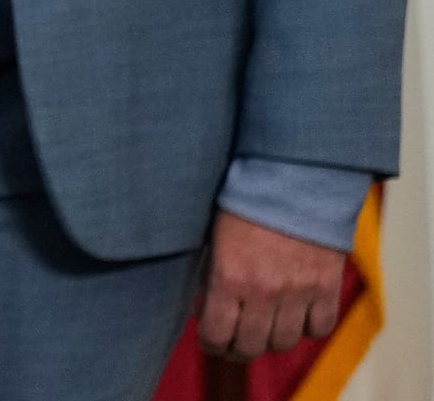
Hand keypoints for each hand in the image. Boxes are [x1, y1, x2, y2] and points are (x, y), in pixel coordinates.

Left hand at [198, 210, 349, 358]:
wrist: (294, 181)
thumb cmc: (244, 202)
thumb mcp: (213, 238)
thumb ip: (210, 276)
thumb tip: (203, 308)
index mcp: (228, 278)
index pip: (216, 334)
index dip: (211, 343)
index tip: (209, 340)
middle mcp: (264, 292)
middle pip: (251, 347)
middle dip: (238, 349)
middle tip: (234, 341)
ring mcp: (298, 292)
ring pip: (284, 343)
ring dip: (271, 340)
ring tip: (264, 328)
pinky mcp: (327, 288)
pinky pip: (319, 329)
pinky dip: (307, 328)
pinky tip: (296, 316)